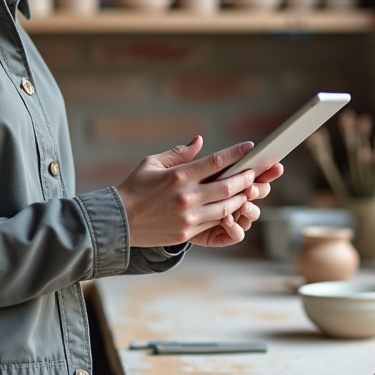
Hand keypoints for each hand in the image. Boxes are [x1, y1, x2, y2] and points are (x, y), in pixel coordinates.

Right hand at [116, 136, 271, 247]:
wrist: (119, 222)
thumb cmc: (134, 188)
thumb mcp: (152, 164)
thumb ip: (178, 153)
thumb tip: (199, 141)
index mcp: (178, 176)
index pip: (215, 161)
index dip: (236, 153)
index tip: (250, 147)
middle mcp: (186, 197)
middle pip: (227, 186)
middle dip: (245, 178)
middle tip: (255, 172)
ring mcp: (188, 217)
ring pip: (226, 207)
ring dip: (241, 198)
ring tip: (248, 190)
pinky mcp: (187, 233)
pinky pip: (215, 223)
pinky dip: (228, 215)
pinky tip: (234, 208)